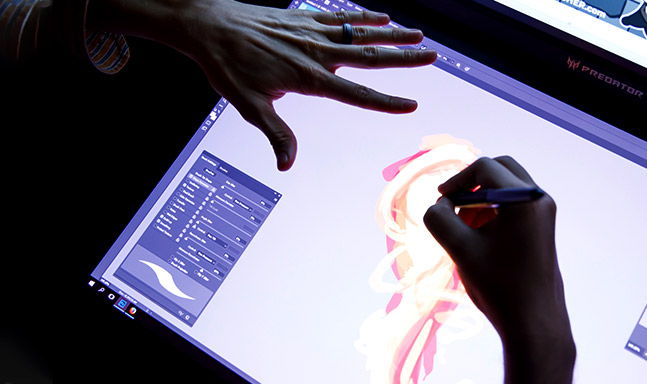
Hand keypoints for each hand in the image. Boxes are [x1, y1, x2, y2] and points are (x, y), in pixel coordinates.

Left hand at [88, 0, 436, 170]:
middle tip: (431, 55)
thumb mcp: (247, 104)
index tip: (411, 104)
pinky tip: (382, 15)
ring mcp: (311, 31)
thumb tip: (286, 164)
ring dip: (391, 34)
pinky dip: (363, 15)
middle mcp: (315, 52)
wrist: (207, 25)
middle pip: (368, 55)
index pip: (356, 92)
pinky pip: (341, 15)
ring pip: (360, 32)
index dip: (386, 100)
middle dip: (403, 57)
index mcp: (307, 77)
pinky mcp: (303, 17)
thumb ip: (274, 132)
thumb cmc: (226, 66)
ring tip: (417, 34)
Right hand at [423, 156, 574, 382]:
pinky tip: (480, 237)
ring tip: (464, 227)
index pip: (484, 168)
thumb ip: (439, 219)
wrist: (534, 322)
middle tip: (452, 205)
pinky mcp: (543, 227)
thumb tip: (439, 205)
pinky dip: (494, 210)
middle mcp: (539, 199)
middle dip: (472, 183)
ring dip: (482, 198)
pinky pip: (515, 203)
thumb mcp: (459, 249)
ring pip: (507, 186)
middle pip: (500, 169)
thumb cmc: (498, 286)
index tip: (440, 201)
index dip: (456, 181)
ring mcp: (545, 213)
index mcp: (523, 199)